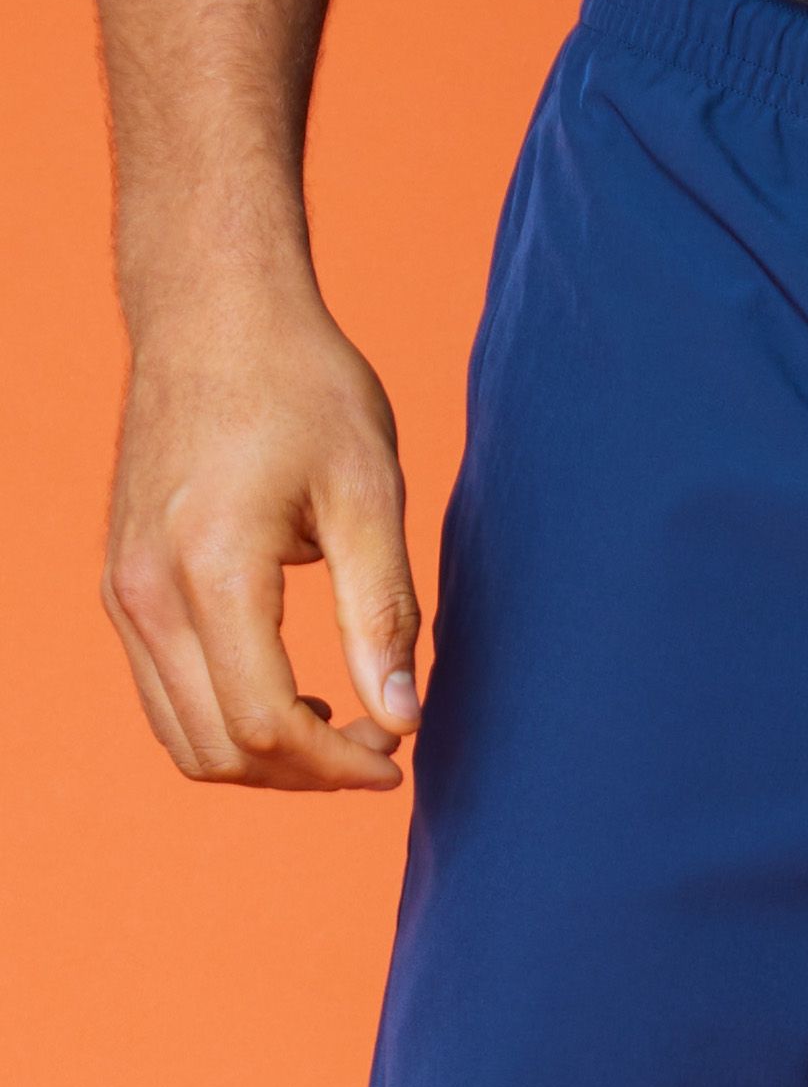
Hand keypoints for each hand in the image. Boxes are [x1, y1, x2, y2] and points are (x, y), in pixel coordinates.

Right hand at [102, 264, 421, 790]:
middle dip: (306, 771)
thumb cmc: (302, 389)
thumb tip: (403, 716)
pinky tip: (297, 689)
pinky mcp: (124, 584)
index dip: (337, 763)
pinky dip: (228, 718)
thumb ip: (383, 612)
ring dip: (265, 755)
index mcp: (210, 570)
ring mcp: (124, 592)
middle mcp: (146, 593)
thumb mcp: (368, 493)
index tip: (399, 756)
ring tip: (345, 720)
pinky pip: (165, 693)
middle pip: (217, 749)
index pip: (263, 724)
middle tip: (383, 740)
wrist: (213, 315)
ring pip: (182, 735)